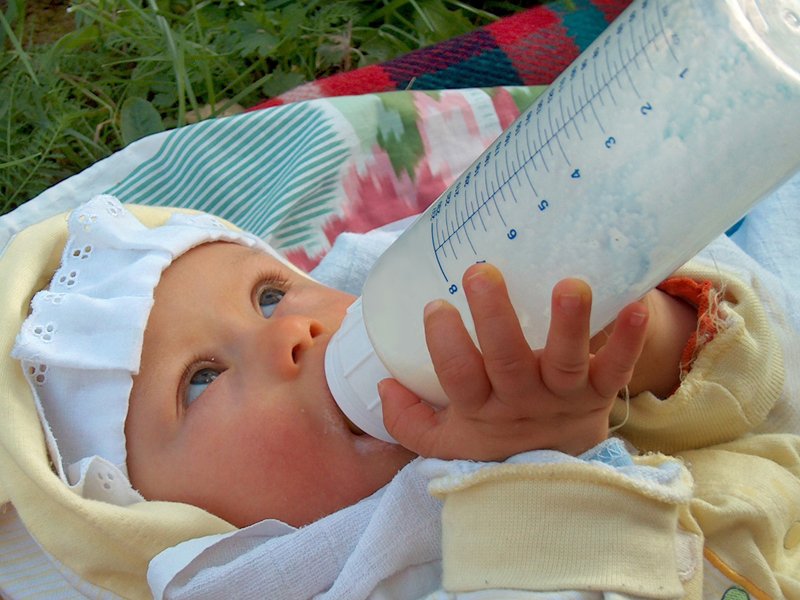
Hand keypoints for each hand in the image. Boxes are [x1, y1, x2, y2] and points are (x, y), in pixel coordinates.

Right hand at [378, 263, 648, 459]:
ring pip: (565, 363)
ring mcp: (564, 396)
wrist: (556, 467)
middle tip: (481, 272)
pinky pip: (617, 369)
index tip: (436, 305)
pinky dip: (628, 342)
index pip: (458, 377)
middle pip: (507, 362)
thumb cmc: (495, 438)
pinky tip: (636, 306)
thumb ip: (407, 419)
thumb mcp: (445, 441)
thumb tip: (383, 384)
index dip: (445, 344)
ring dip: (569, 324)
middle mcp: (522, 401)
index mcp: (481, 408)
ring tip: (569, 285)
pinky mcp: (600, 391)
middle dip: (495, 318)